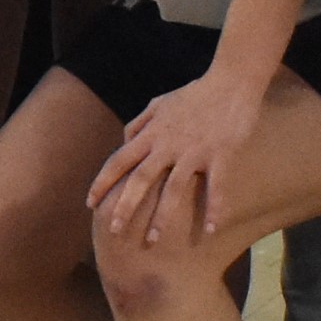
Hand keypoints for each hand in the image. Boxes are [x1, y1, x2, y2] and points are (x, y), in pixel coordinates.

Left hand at [83, 62, 267, 248]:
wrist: (231, 81)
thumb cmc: (194, 94)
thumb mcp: (159, 103)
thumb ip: (139, 123)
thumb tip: (124, 142)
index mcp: (151, 133)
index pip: (119, 160)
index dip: (102, 182)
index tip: (90, 203)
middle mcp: (168, 144)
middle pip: (140, 178)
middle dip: (125, 205)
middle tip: (112, 230)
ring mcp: (194, 151)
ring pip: (173, 188)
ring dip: (162, 216)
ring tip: (152, 239)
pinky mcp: (221, 155)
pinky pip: (216, 187)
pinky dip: (214, 209)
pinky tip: (211, 231)